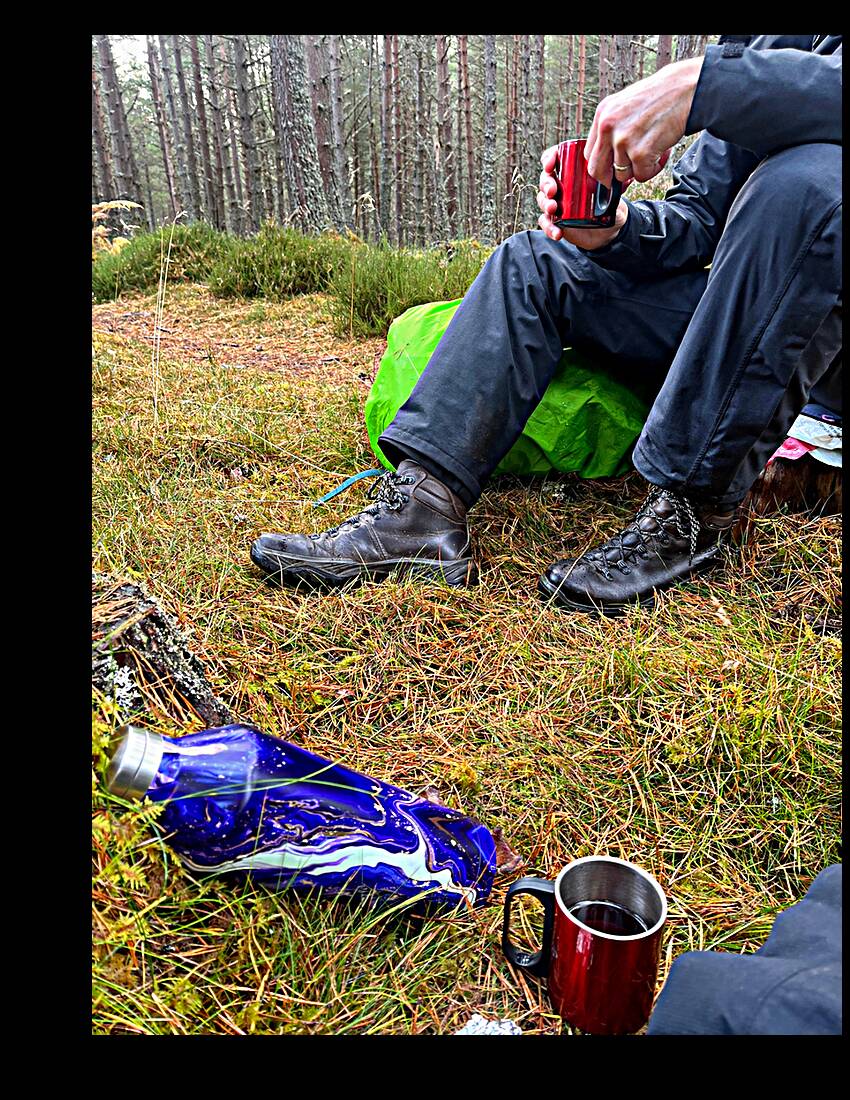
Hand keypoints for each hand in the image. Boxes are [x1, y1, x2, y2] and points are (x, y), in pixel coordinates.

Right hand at [537, 146, 628, 248]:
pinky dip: (549, 227)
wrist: (607, 233)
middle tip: (553, 189)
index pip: (556, 159)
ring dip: (545, 203)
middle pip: (546, 179)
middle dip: (546, 183)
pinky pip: (546, 222)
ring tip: (553, 208)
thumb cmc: (609, 208)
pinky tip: (557, 232)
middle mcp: (562, 186)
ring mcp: (557, 204)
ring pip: (543, 200)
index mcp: (573, 173)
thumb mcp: (614, 195)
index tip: (550, 164)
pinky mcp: (556, 221)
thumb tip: (627, 178)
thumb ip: (618, 187)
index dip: (549, 159)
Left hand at [586, 56, 702, 186]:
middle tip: (626, 176)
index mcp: (602, 114)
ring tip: (653, 150)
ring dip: (639, 169)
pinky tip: (662, 152)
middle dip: (611, 179)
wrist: (684, 89)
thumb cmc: (659, 98)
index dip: (601, 166)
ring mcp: (623, 140)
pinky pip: (641, 176)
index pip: (589, 154)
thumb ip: (612, 130)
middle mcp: (608, 127)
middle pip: (597, 171)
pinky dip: (653, 169)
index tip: (610, 171)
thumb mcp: (625, 106)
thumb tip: (608, 161)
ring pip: (622, 175)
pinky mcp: (640, 152)